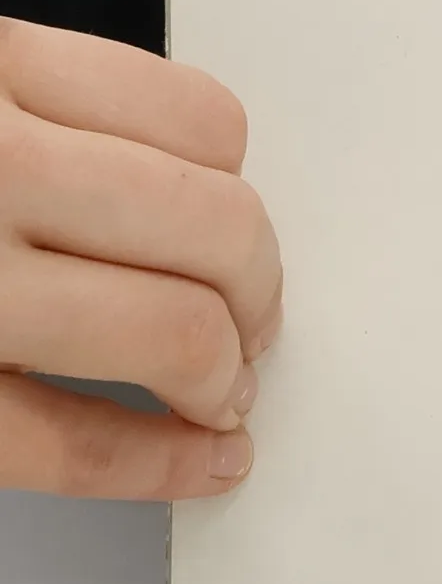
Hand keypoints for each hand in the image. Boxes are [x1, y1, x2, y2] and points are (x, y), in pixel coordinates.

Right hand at [0, 18, 280, 499]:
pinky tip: (197, 461)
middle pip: (216, 227)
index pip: (201, 123)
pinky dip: (162, 465)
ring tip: (216, 393)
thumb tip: (182, 191)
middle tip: (248, 325)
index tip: (242, 239)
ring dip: (221, 378)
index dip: (242, 195)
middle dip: (255, 290)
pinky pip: (77, 445)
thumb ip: (44, 118)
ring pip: (176, 332)